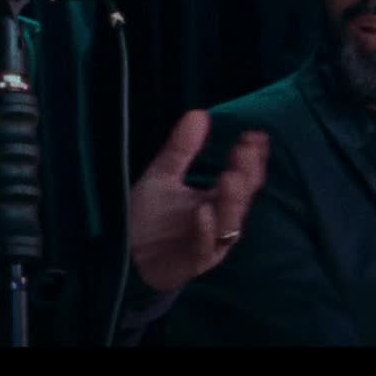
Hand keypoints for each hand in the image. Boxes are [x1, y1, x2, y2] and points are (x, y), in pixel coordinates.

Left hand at [127, 110, 269, 293]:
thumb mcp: (162, 176)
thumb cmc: (146, 218)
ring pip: (229, 224)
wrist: (121, 256)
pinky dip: (205, 229)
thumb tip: (199, 113)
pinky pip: (204, 247)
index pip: (243, 178)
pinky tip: (202, 211)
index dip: (250, 158)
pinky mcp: (192, 262)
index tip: (255, 135)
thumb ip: (180, 149)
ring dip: (231, 201)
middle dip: (246, 175)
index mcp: (215, 201)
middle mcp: (218, 222)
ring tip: (230, 177)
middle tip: (245, 150)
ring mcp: (208, 244)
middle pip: (241, 198)